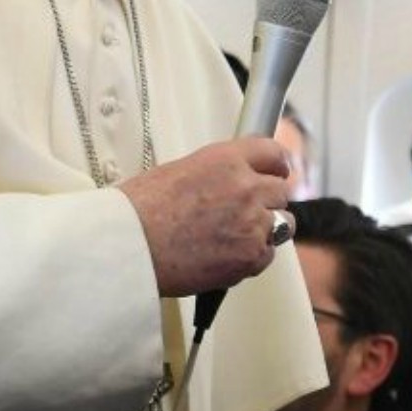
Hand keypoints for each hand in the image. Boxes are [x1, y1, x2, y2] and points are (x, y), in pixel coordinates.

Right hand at [117, 137, 290, 295]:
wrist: (129, 249)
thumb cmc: (140, 212)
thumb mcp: (179, 171)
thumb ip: (216, 173)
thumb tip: (228, 182)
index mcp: (227, 160)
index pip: (273, 153)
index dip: (278, 164)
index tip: (279, 171)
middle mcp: (246, 188)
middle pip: (281, 191)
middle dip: (268, 201)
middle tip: (248, 211)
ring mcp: (252, 223)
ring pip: (283, 224)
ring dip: (267, 229)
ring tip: (238, 237)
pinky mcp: (250, 256)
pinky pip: (268, 255)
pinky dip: (253, 257)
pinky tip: (228, 256)